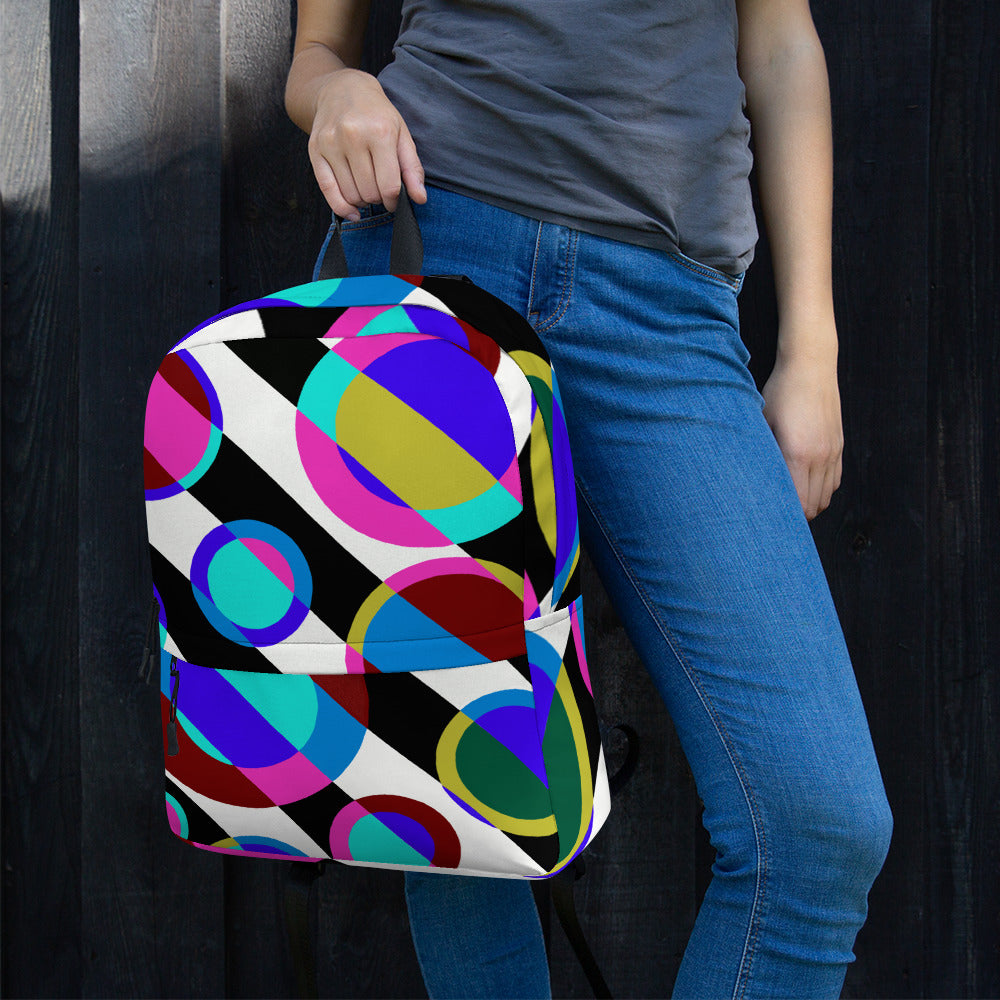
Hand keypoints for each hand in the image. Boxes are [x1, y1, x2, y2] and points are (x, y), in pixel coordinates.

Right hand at [308, 68, 426, 218]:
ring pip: (351, 195)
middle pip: (370, 193)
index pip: (389, 186)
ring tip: (367, 187)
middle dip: (378, 199)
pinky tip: (353, 212)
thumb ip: (412, 168)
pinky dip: (342, 207)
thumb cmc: (377, 115)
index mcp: (380, 132)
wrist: (342, 89)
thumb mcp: (401, 134)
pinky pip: (327, 190)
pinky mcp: (314, 150)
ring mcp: (331, 143)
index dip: (395, 201)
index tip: (395, 200)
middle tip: (380, 189)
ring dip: (362, 201)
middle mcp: (353, 137)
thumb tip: (420, 199)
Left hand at [760, 345, 843, 520]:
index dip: (785, 516)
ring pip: (826, 496)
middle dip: (796, 515)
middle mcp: (820, 456)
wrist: (811, 366)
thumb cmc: (779, 393)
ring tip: (789, 503)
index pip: (798, 503)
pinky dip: (821, 491)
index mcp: (797, 453)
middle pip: (814, 506)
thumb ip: (761, 454)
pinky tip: (805, 486)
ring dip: (810, 504)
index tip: (769, 518)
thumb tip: (750, 482)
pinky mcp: (839, 446)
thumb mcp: (762, 422)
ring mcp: (833, 452)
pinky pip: (835, 482)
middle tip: (775, 514)